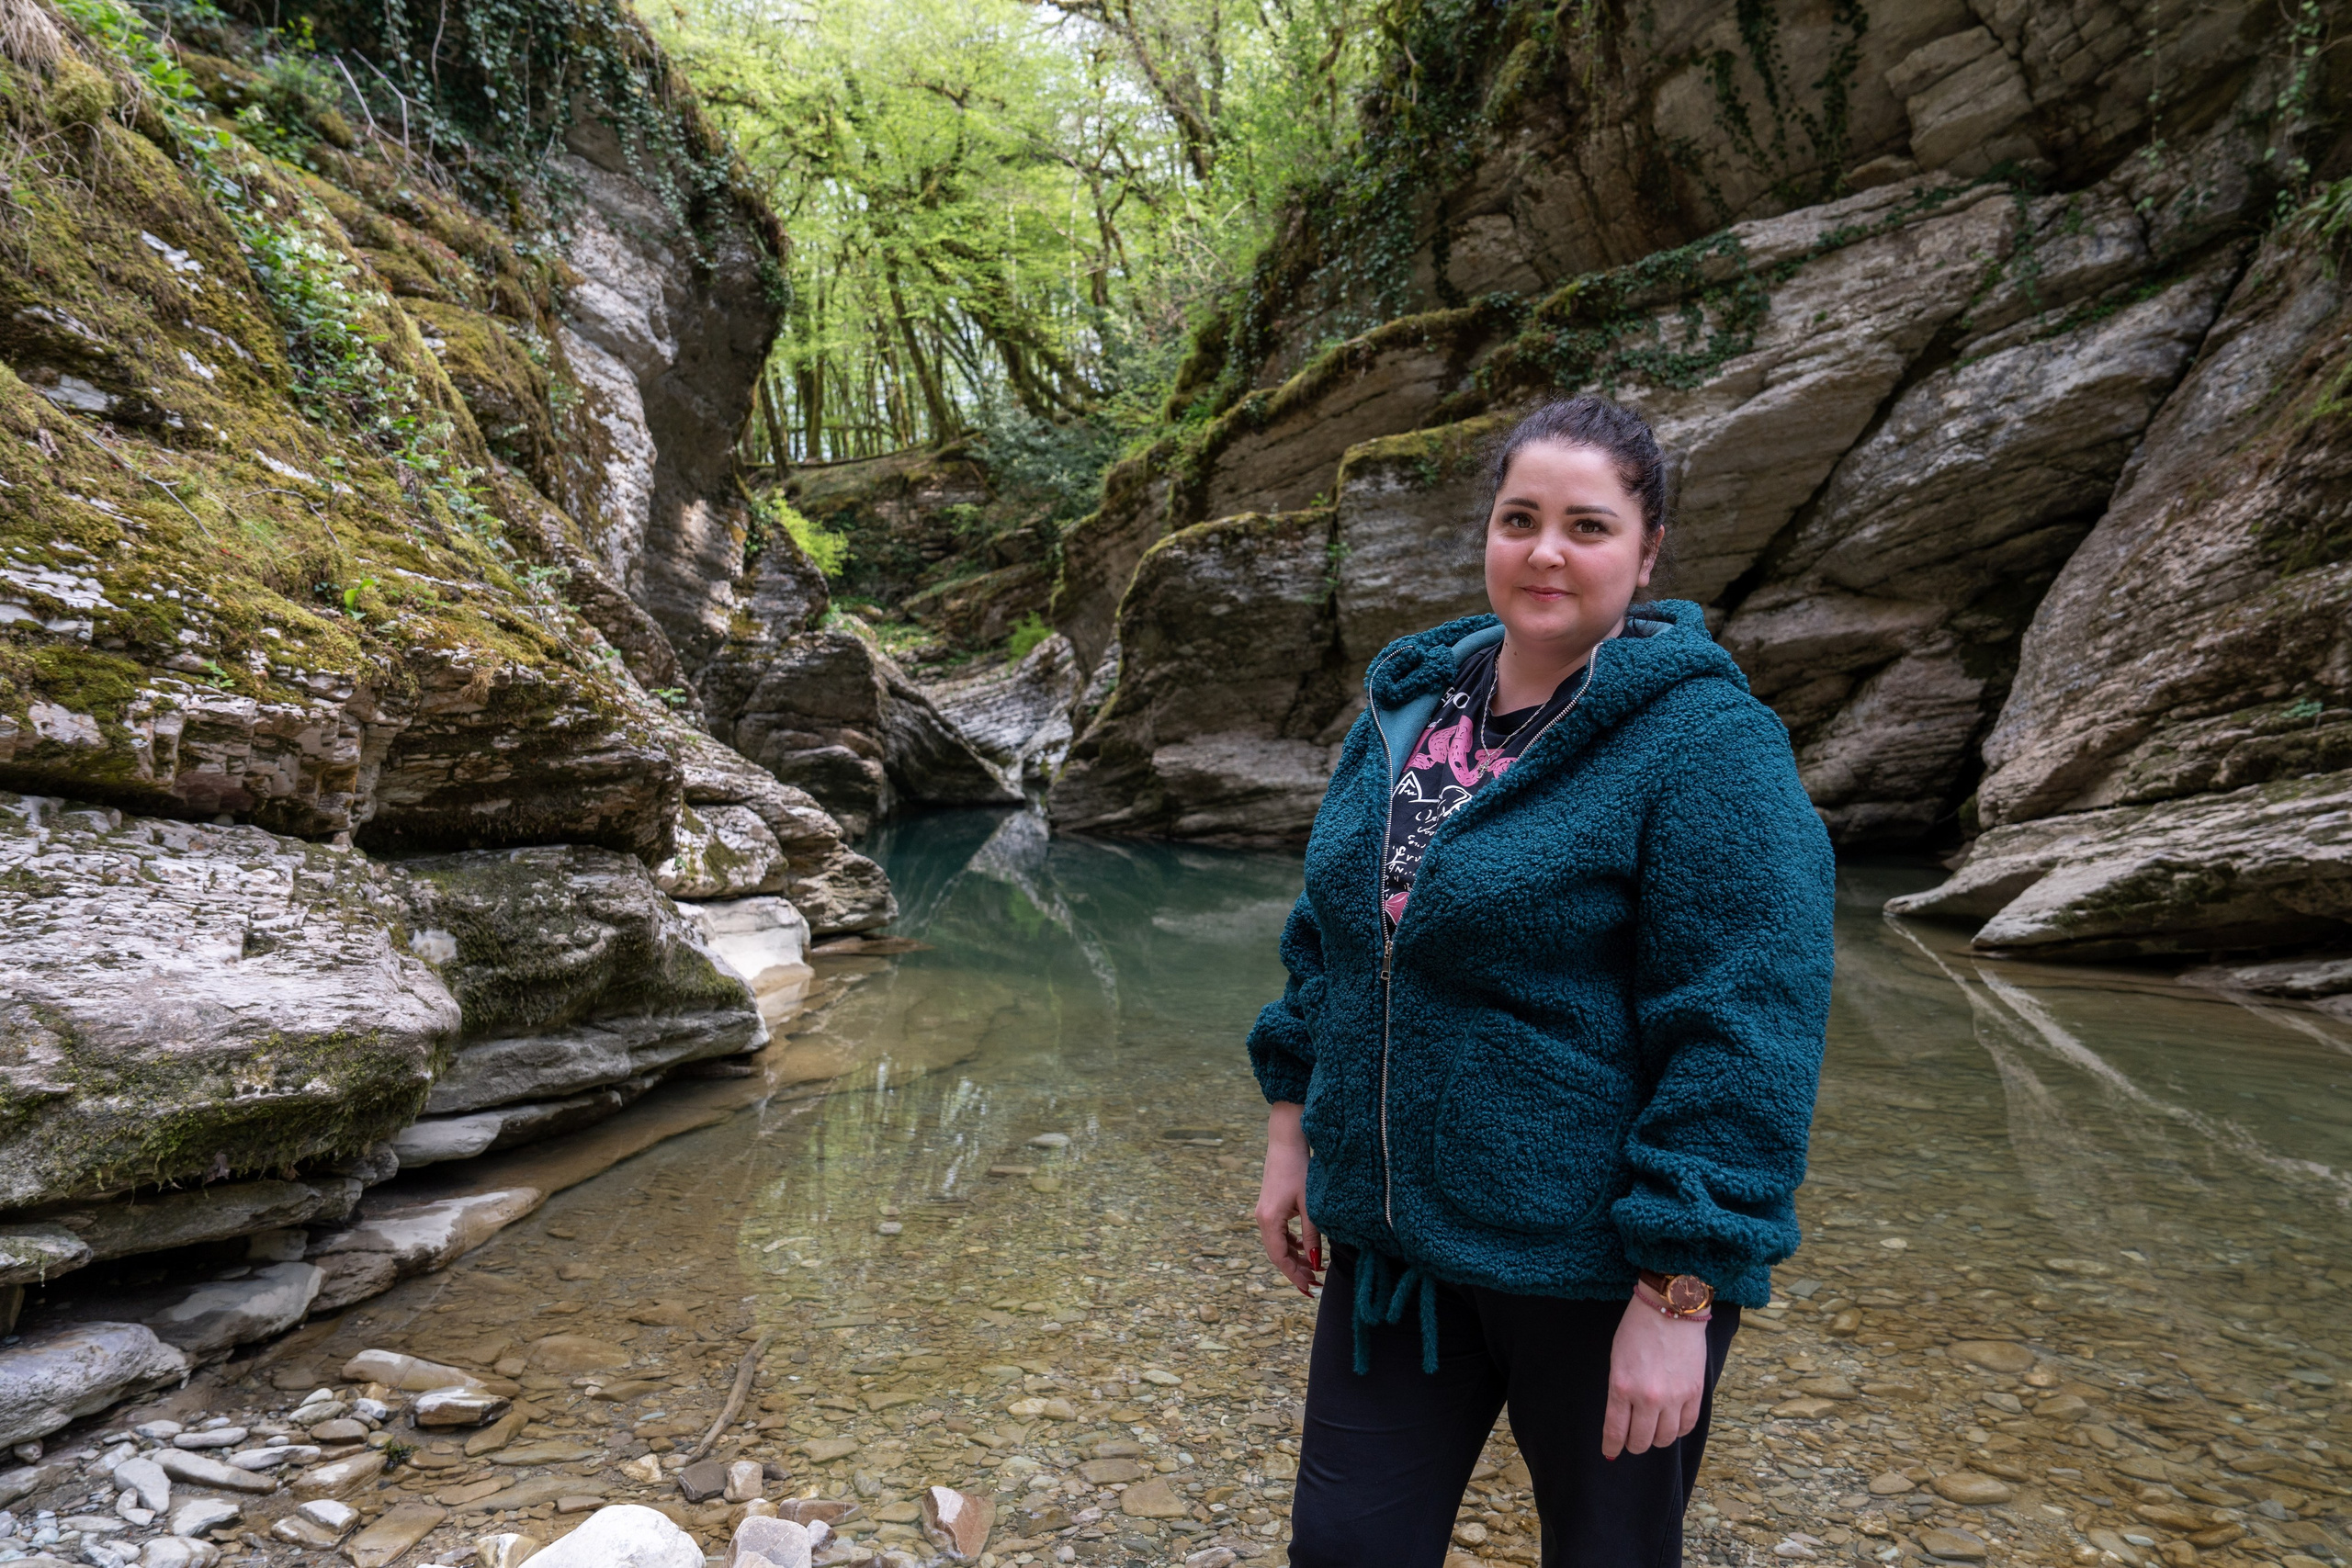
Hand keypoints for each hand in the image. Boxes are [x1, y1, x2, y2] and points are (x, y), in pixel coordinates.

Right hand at [1254, 1102, 1319, 1294]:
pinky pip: (1278, 1233)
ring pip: (1278, 1244)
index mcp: (1269, 1220)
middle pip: (1277, 1254)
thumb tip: (1314, 1263)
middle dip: (1295, 1270)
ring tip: (1313, 1269)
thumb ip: (1312, 1235)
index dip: (1294, 1276)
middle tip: (1315, 1284)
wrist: (1286, 1142)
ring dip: (1294, 1258)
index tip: (1310, 1289)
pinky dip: (1291, 1243)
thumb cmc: (1300, 1170)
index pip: (1279, 1258)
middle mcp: (1262, 1219)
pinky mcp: (1270, 1207)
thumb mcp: (1310, 1206)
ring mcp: (1264, 1213)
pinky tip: (1304, 1247)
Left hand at [1602, 1296, 1707, 1457]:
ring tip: (1653, 1430)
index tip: (1611, 1453)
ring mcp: (1674, 1397)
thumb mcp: (1616, 1359)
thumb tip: (1621, 1420)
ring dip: (1656, 1438)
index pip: (1615, 1431)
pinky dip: (1678, 1429)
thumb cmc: (1637, 1329)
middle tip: (1632, 1439)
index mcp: (1621, 1387)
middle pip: (1641, 1441)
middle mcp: (1648, 1397)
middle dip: (1634, 1444)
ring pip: (1665, 1438)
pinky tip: (1672, 1423)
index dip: (1612, 1446)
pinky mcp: (1695, 1393)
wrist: (1671, 1308)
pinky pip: (1688, 1426)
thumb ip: (1618, 1391)